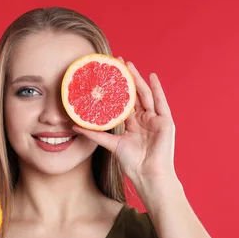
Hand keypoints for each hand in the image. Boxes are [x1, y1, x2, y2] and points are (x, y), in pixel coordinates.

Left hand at [72, 58, 176, 185]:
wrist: (148, 174)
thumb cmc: (132, 163)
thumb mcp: (110, 144)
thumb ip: (94, 134)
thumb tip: (73, 126)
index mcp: (132, 124)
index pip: (123, 101)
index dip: (116, 88)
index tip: (107, 75)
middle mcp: (144, 119)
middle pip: (134, 94)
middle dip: (126, 78)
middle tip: (117, 62)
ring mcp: (155, 119)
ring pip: (145, 95)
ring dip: (138, 79)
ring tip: (129, 65)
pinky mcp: (165, 122)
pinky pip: (161, 102)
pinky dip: (157, 89)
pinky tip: (152, 77)